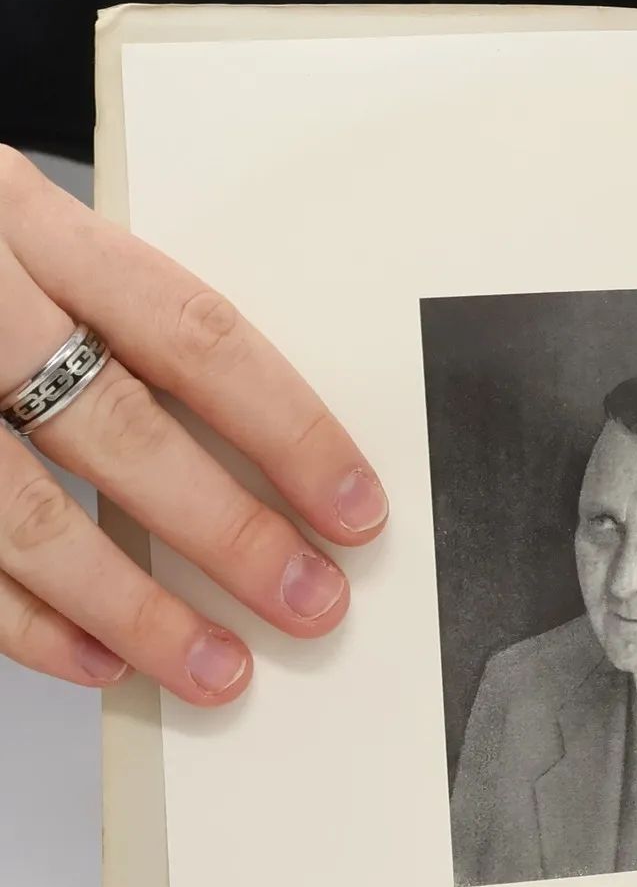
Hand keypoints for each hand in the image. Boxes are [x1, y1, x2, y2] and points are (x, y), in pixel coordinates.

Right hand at [0, 148, 386, 701]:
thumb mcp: (15, 232)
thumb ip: (104, 313)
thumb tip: (251, 448)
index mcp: (20, 220)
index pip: (188, 330)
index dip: (286, 427)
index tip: (354, 506)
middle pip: (114, 426)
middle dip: (227, 531)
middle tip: (309, 601)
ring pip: (21, 512)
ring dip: (131, 606)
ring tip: (215, 666)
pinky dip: (25, 622)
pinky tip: (96, 657)